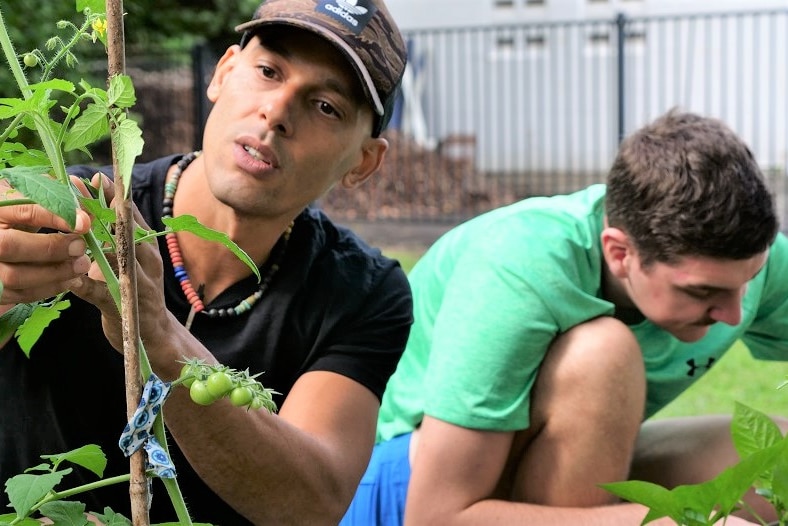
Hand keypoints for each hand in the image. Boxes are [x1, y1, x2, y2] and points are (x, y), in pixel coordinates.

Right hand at [0, 177, 90, 304]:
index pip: (22, 211)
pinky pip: (19, 294)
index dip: (55, 217)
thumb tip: (86, 204)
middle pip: (9, 246)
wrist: (1, 231)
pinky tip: (69, 279)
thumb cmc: (16, 211)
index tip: (84, 223)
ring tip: (81, 265)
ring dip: (54, 273)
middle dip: (51, 249)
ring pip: (14, 276)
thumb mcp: (29, 197)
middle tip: (81, 247)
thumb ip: (55, 197)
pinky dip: (48, 288)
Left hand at [68, 173, 170, 352]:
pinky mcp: (124, 305)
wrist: (154, 335)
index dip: (112, 194)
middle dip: (98, 207)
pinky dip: (82, 284)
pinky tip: (68, 277)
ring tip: (71, 224)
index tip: (93, 176)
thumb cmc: (137, 292)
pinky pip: (99, 292)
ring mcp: (138, 283)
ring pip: (116, 255)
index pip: (130, 214)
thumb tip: (93, 207)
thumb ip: (117, 237)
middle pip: (123, 228)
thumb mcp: (132, 261)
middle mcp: (147, 261)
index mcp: (147, 246)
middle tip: (75, 187)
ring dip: (91, 238)